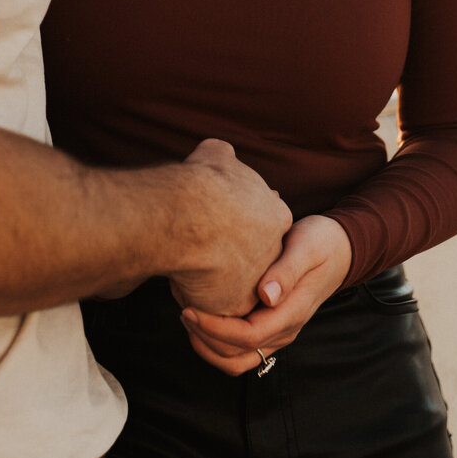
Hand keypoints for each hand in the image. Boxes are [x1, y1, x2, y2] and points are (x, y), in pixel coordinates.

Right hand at [168, 139, 292, 317]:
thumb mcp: (215, 154)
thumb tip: (218, 151)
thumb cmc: (203, 184)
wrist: (195, 217)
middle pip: (251, 256)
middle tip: (201, 250)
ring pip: (233, 283)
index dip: (236, 221)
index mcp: (275, 214)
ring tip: (186, 269)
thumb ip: (220, 156)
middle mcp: (273, 249)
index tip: (215, 220)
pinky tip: (181, 283)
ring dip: (212, 279)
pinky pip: (216, 307)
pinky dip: (198, 297)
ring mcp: (258, 280)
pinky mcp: (239, 306)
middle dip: (229, 255)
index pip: (262, 222)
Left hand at [178, 213, 352, 376]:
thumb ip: (287, 271)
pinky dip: (216, 341)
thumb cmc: (320, 242)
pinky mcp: (270, 328)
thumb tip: (267, 296)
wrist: (338, 249)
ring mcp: (278, 333)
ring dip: (208, 346)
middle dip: (204, 338)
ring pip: (236, 360)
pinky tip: (203, 314)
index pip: (247, 337)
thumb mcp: (306, 247)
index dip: (214, 328)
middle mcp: (284, 330)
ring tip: (188, 314)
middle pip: (236, 356)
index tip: (189, 307)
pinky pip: (240, 350)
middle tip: (182, 307)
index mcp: (292, 313)